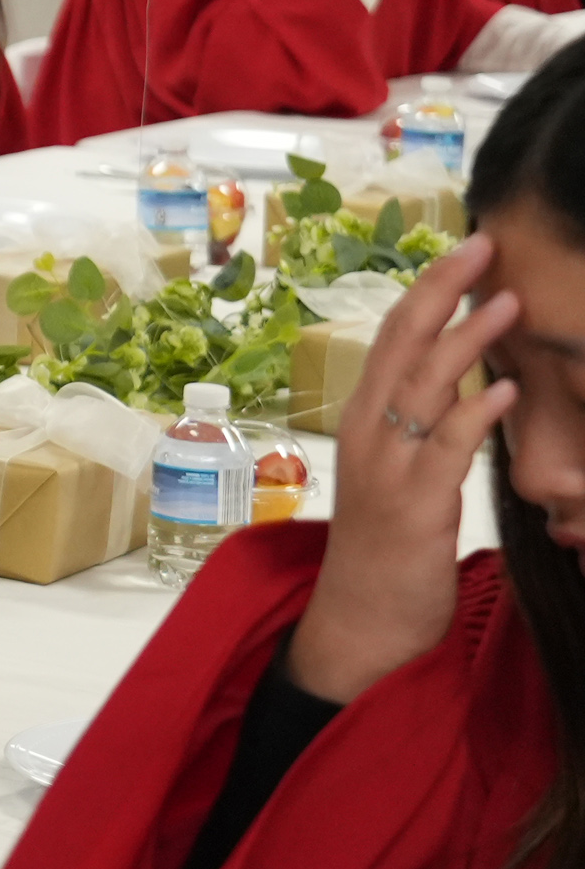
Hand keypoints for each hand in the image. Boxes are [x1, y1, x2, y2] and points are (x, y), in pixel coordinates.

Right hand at [289, 235, 516, 702]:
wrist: (360, 624)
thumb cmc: (387, 551)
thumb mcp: (405, 477)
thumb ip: (430, 430)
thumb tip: (473, 385)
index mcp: (365, 420)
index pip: (395, 337)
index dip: (429, 289)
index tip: (466, 247)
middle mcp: (367, 433)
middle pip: (402, 345)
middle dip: (442, 291)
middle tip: (481, 244)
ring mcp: (386, 468)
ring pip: (423, 389)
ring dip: (468, 342)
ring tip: (508, 302)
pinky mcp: (413, 508)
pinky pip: (444, 451)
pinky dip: (473, 415)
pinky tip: (503, 390)